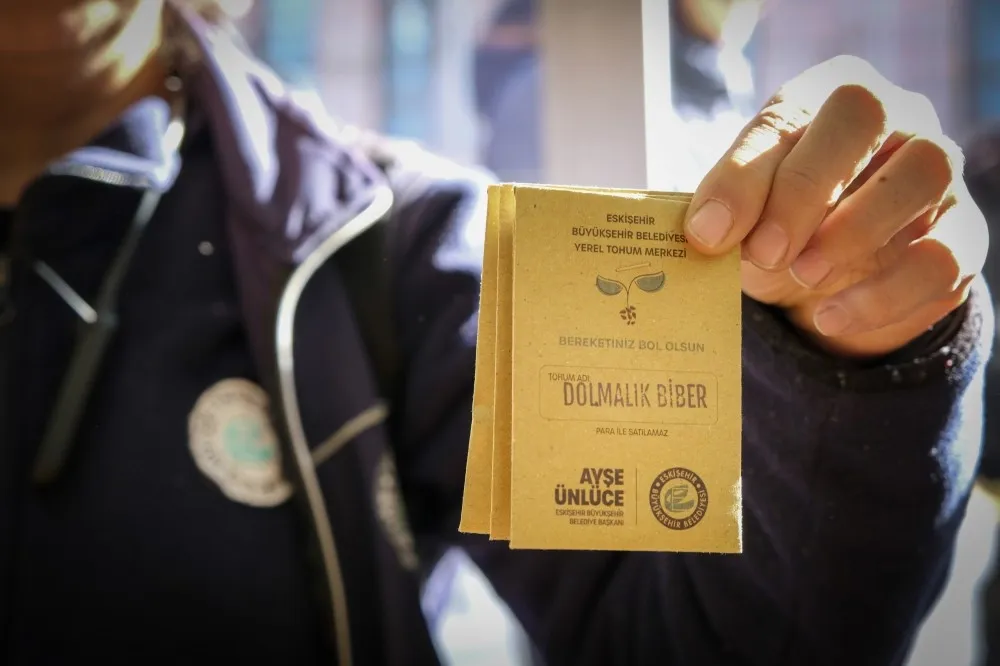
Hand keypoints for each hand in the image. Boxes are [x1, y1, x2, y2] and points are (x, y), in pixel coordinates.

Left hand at [683, 56, 987, 357]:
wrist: (821, 277)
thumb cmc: (774, 221)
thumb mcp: (741, 211)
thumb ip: (726, 208)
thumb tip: (707, 230)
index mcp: (826, 95)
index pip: (796, 110)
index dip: (749, 174)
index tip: (712, 233)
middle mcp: (895, 115)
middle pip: (868, 116)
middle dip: (805, 190)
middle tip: (765, 252)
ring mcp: (937, 171)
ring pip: (924, 172)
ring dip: (855, 230)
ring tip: (804, 276)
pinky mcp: (963, 234)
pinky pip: (943, 257)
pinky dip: (883, 295)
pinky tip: (831, 316)